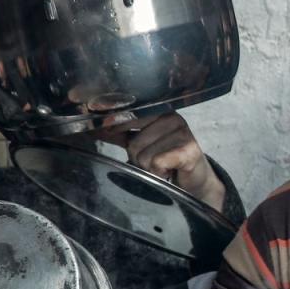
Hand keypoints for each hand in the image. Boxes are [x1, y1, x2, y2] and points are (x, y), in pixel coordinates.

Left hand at [101, 113, 225, 211]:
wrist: (194, 177)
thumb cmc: (167, 158)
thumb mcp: (142, 143)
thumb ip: (120, 134)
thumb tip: (95, 128)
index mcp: (159, 111)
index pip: (129, 116)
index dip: (116, 126)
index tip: (104, 129)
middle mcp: (172, 117)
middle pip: (134, 143)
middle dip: (138, 159)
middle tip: (153, 161)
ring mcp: (183, 133)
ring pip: (145, 157)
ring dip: (150, 169)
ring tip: (162, 167)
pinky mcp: (189, 150)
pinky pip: (157, 163)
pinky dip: (159, 173)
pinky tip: (169, 171)